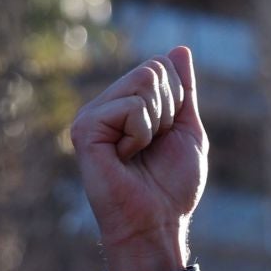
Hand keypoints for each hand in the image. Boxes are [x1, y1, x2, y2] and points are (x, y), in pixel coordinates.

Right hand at [69, 46, 206, 262]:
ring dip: (156, 122)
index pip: (162, 66)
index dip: (177, 100)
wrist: (158, 221)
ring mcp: (91, 115)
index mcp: (127, 103)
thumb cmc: (172, 184)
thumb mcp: (187, 129)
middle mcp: (105, 105)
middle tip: (153, 145)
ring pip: (143, 82)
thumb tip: (178, 49)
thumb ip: (183, 90)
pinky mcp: (84, 129)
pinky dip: (141, 134)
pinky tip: (125, 156)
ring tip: (139, 151)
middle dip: (168, 109)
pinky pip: (129, 108)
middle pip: (153, 69)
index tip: (166, 134)